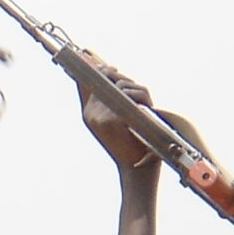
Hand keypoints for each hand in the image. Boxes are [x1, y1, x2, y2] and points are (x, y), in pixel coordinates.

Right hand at [76, 60, 160, 176]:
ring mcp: (100, 115)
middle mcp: (90, 113)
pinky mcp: (113, 118)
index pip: (86, 82)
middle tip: (138, 92)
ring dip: (138, 90)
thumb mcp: (118, 119)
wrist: (137, 167)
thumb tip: (109, 71)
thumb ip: (111, 99)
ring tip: (145, 105)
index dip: (98, 71)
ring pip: (122, 84)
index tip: (106, 67)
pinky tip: (146, 109)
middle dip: (124, 79)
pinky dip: (143, 97)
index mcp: (88, 114)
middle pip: (106, 77)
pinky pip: (131, 94)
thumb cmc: (132, 143)